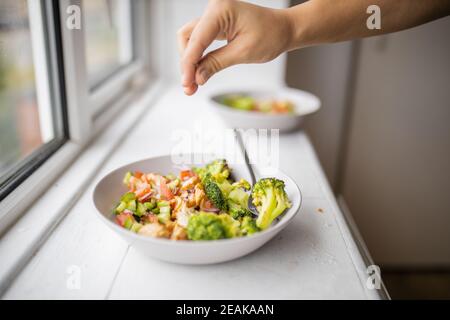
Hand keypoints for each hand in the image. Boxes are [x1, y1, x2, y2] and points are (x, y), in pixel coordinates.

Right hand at [178, 0, 292, 94]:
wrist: (284, 29)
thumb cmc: (271, 35)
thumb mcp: (243, 53)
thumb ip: (216, 64)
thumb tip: (196, 78)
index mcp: (221, 10)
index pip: (196, 40)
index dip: (189, 64)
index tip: (187, 84)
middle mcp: (214, 9)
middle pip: (187, 38)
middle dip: (187, 63)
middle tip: (190, 87)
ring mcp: (213, 16)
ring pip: (190, 39)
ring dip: (190, 61)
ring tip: (194, 83)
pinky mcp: (215, 24)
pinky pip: (199, 41)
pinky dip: (198, 57)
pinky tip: (199, 73)